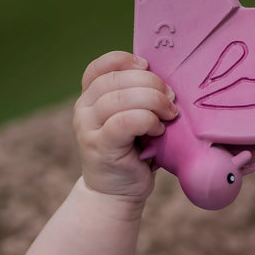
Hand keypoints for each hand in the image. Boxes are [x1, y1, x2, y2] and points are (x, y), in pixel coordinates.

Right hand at [72, 51, 178, 201]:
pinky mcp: (99, 145)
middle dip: (150, 83)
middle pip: (115, 79)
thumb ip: (139, 99)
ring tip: (169, 115)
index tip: (148, 66)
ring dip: (153, 102)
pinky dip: (147, 121)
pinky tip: (158, 131)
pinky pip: (125, 121)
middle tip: (171, 98)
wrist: (115, 193)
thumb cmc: (132, 154)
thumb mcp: (133, 120)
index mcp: (90, 97)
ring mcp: (88, 127)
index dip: (124, 60)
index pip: (100, 67)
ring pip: (121, 98)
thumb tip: (168, 81)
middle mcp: (83, 108)